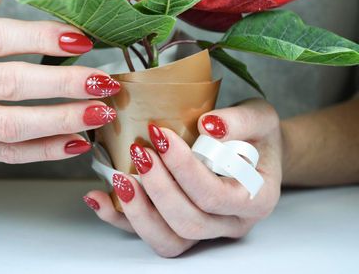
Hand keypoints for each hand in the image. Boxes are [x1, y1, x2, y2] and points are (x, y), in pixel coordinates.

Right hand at [0, 0, 119, 162]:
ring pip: (9, 126)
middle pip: (7, 85)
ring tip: (99, 112)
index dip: (41, 39)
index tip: (80, 40)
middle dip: (63, 85)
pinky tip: (75, 142)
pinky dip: (43, 151)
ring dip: (61, 121)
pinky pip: (4, 153)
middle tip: (103, 81)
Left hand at [84, 99, 282, 256]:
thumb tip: (209, 126)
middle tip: (140, 152)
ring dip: (138, 212)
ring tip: (119, 178)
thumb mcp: (259, 117)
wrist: (256, 150)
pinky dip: (122, 220)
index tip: (161, 135)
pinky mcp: (182, 228)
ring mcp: (207, 231)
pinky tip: (99, 198)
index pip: (214, 195)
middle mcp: (232, 223)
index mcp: (256, 199)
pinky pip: (152, 235)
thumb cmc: (257, 135)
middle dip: (158, 189)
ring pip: (170, 240)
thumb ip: (240, 121)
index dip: (183, 169)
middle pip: (189, 222)